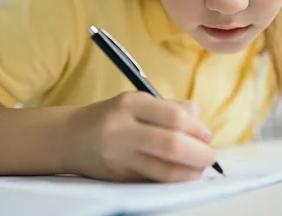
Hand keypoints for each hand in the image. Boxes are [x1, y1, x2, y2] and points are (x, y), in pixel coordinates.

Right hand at [66, 92, 215, 181]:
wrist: (72, 138)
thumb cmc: (114, 117)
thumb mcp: (138, 101)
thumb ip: (172, 108)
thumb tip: (201, 127)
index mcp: (130, 104)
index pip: (173, 116)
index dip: (197, 128)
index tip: (206, 134)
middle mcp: (122, 130)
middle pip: (172, 145)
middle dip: (199, 154)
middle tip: (210, 156)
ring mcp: (119, 157)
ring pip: (165, 171)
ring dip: (191, 171)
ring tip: (199, 166)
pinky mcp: (119, 177)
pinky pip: (155, 181)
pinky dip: (175, 178)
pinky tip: (182, 172)